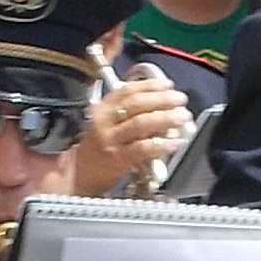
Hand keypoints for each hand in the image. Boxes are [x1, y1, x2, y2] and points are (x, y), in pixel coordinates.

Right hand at [71, 65, 192, 194]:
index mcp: (102, 108)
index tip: (169, 85)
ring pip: (140, 123)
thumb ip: (128, 113)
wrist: (78, 176)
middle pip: (136, 104)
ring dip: (165, 118)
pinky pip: (142, 149)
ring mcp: (110, 140)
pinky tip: (175, 142)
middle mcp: (104, 121)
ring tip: (182, 116)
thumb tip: (161, 104)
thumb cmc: (97, 149)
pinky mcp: (117, 159)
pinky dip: (161, 144)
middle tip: (181, 100)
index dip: (150, 85)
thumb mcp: (107, 124)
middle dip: (162, 99)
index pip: (128, 90)